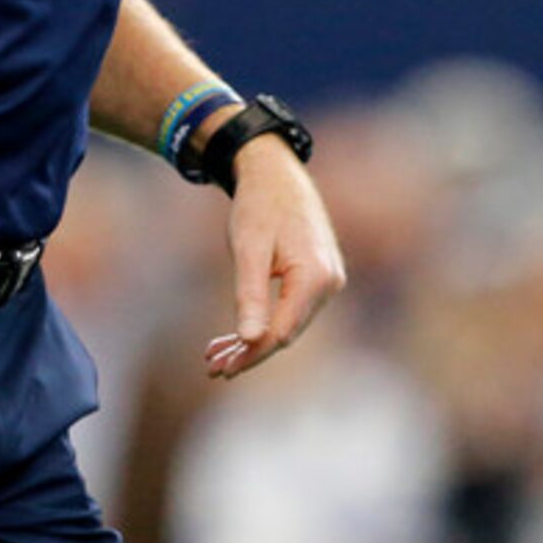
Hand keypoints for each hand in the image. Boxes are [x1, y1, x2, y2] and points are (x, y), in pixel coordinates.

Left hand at [204, 139, 346, 380]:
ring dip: (253, 340)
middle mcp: (329, 283)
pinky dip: (263, 322)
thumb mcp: (249, 249)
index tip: (222, 370)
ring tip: (215, 355)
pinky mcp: (317, 278)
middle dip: (249, 352)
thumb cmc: (259, 205)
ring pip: (287, 324)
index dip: (251, 355)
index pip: (282, 332)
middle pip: (286, 333)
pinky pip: (289, 309)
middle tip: (212, 368)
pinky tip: (236, 336)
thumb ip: (250, 295)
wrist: (276, 173)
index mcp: (316, 277)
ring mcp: (326, 281)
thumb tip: (250, 340)